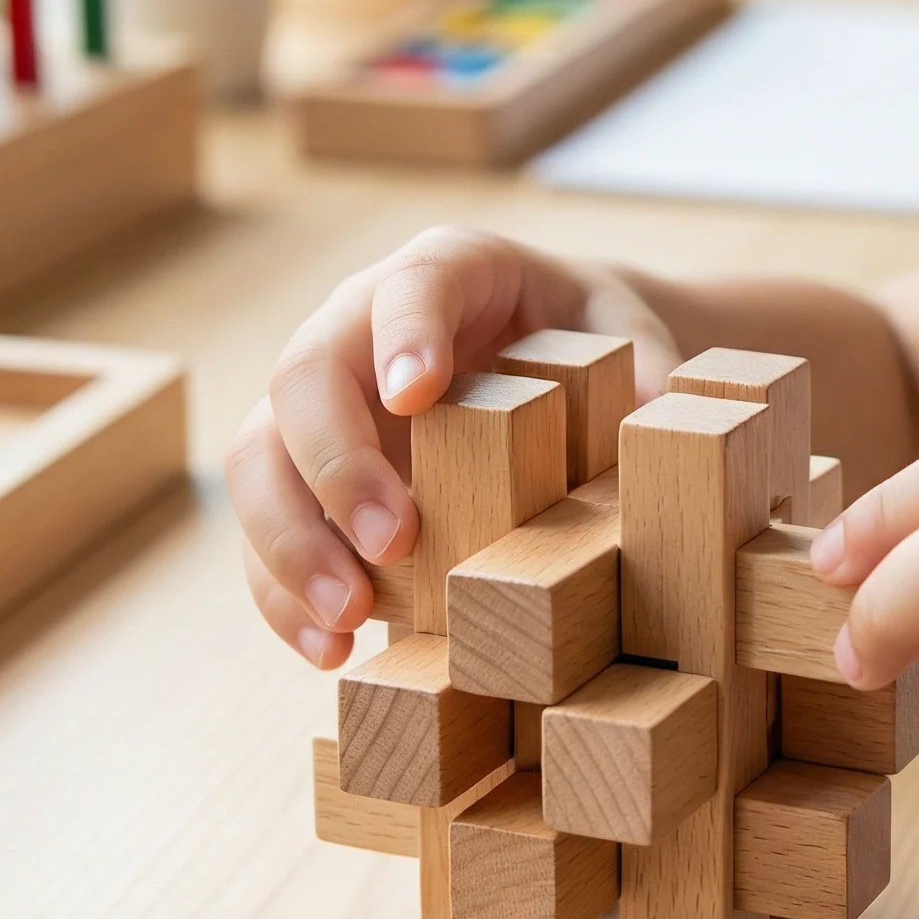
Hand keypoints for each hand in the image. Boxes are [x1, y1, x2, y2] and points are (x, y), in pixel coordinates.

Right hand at [226, 224, 679, 670]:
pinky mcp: (306, 476)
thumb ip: (647, 369)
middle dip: (336, 465)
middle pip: (305, 375)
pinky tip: (327, 647)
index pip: (410, 287)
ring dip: (291, 541)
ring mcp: (321, 403)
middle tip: (393, 543)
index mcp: (449, 272)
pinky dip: (282, 591)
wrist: (556, 362)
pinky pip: (268, 527)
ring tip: (347, 615)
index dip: (404, 335)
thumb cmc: (587, 338)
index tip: (416, 395)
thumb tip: (658, 422)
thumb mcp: (626, 337)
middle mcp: (359, 326)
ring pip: (261, 458)